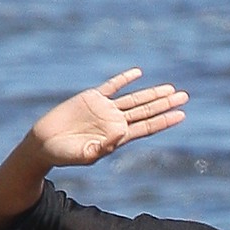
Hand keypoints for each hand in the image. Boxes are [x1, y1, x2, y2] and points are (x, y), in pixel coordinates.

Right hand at [27, 68, 187, 168]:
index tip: (181, 115)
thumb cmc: (64, 155)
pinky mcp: (91, 98)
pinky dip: (124, 79)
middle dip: (166, 104)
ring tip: (171, 89)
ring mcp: (105, 109)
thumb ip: (103, 146)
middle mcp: (115, 122)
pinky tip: (138, 73)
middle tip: (184, 97)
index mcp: (117, 137)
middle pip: (146, 111)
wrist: (44, 144)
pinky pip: (112, 86)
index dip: (164, 121)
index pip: (146, 127)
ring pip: (134, 99)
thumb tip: (120, 133)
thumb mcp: (85, 155)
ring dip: (152, 93)